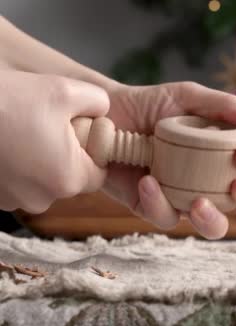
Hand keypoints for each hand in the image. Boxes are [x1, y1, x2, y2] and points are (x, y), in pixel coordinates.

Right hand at [0, 70, 108, 212]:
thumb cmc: (9, 100)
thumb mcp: (66, 90)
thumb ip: (99, 102)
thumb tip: (103, 113)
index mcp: (67, 180)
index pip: (99, 172)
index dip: (92, 150)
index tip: (77, 129)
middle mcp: (41, 200)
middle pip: (69, 178)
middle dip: (64, 154)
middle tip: (47, 125)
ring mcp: (12, 202)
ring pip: (41, 181)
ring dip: (37, 160)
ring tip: (21, 130)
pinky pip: (15, 183)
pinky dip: (14, 166)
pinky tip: (4, 143)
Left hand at [104, 82, 235, 238]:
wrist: (103, 117)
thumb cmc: (151, 104)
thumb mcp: (188, 97)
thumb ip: (227, 106)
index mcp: (229, 149)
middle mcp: (216, 177)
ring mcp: (188, 197)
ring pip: (217, 225)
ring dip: (214, 219)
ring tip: (198, 204)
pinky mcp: (158, 210)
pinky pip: (168, 218)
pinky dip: (159, 203)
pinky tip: (147, 181)